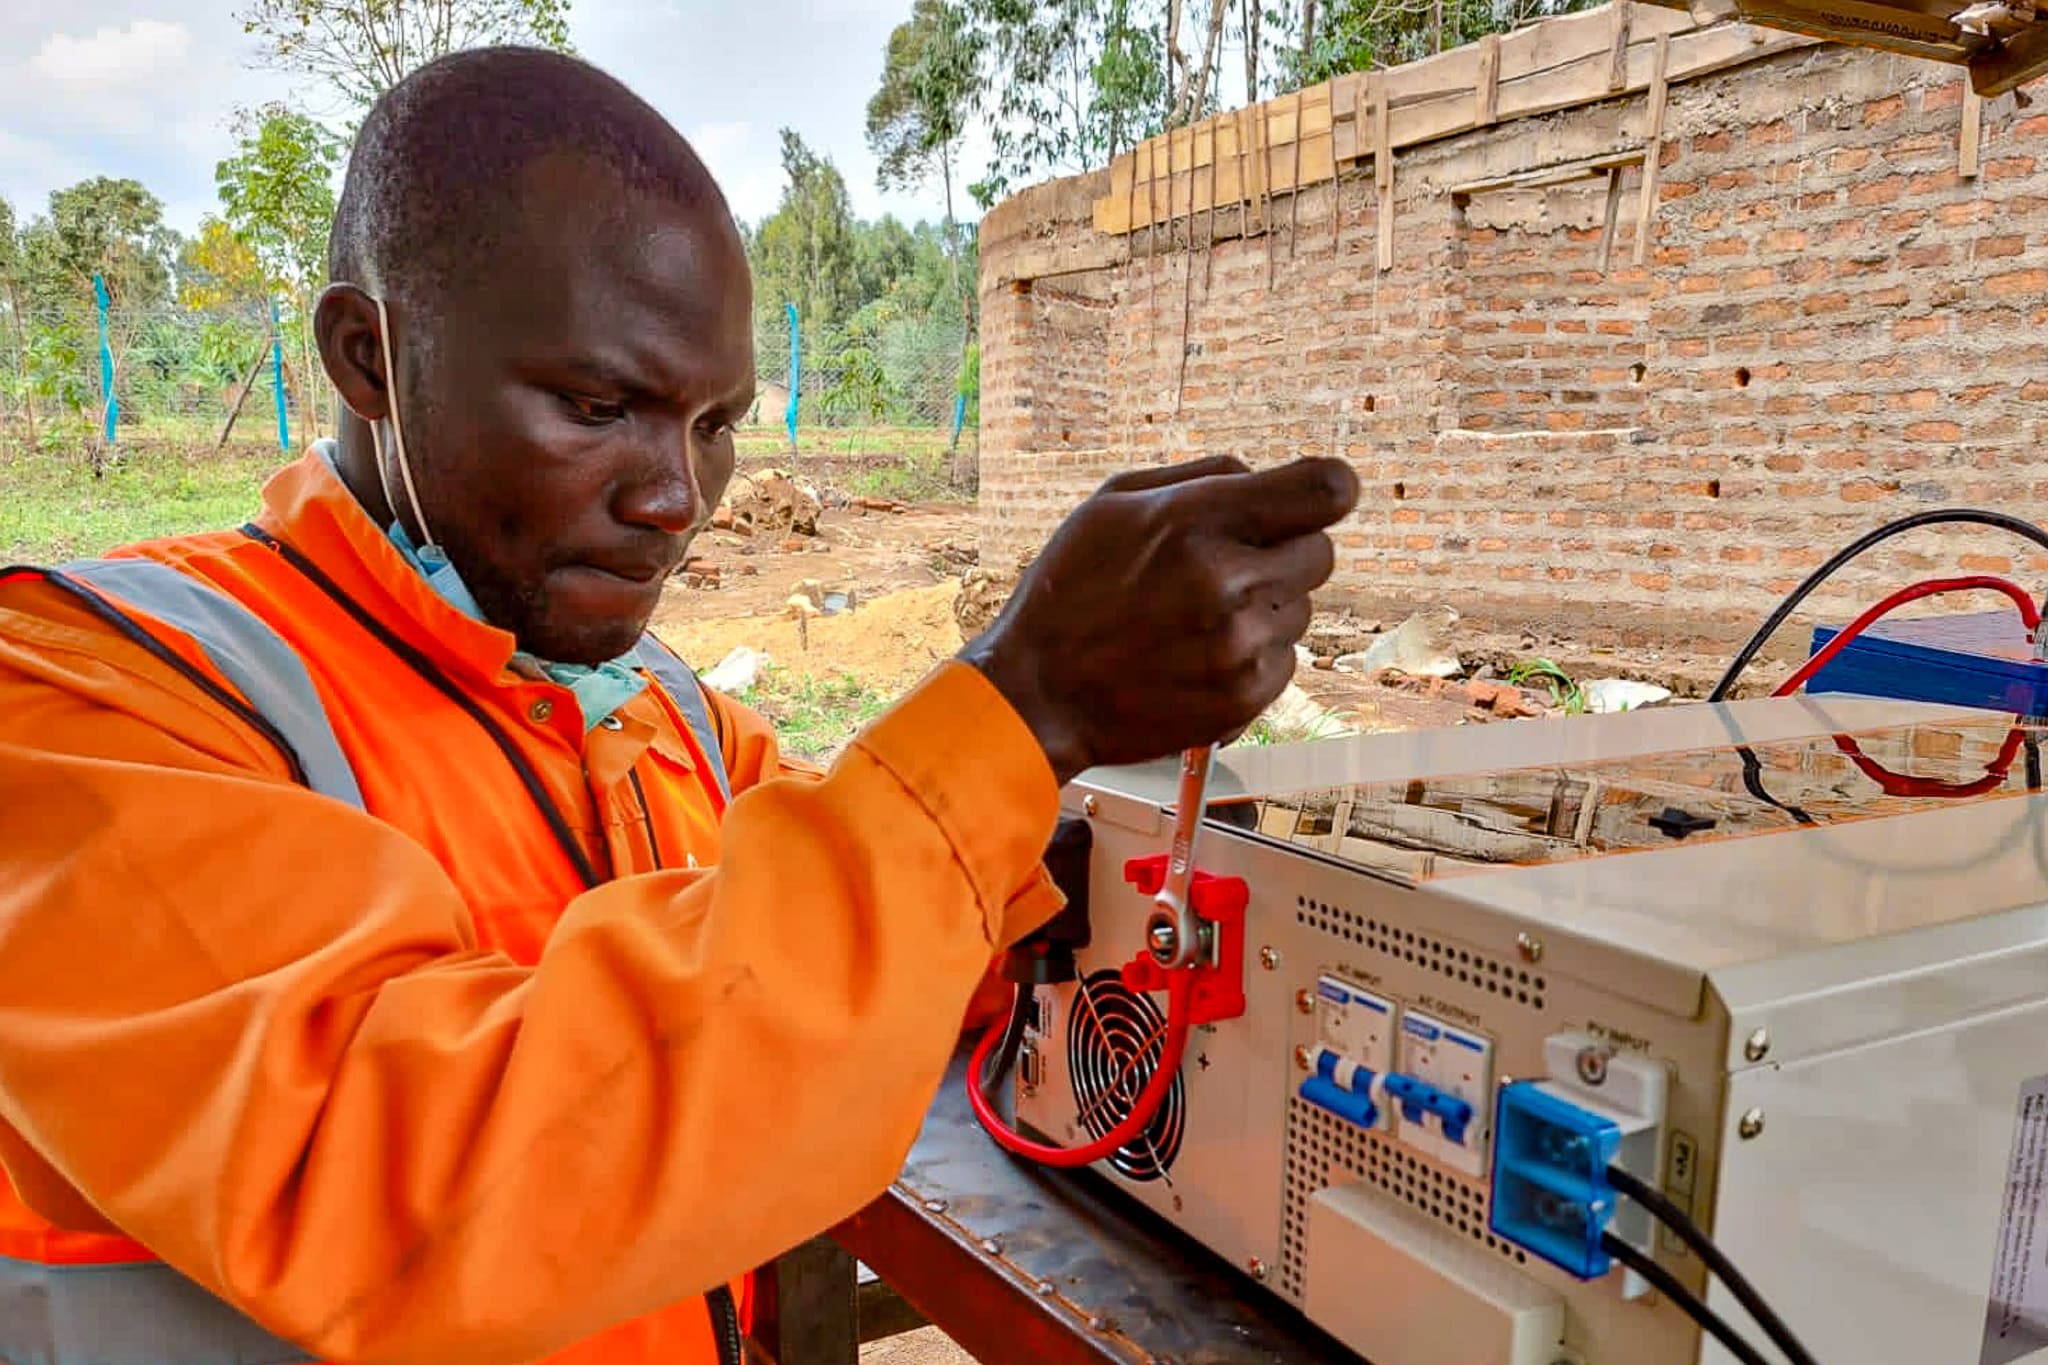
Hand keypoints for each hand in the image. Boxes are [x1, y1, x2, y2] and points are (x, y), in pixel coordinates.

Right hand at [960, 455, 1359, 784]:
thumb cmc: (1071, 589)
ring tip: (1198, 620)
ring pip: (1303, 610)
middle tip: (1230, 567)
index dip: (1329, 489)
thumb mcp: (1113, 504)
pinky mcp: (1245, 696)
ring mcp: (1241, 645)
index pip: (1325, 489)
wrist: (1038, 692)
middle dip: (1284, 553)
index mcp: (1198, 521)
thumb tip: (1266, 476)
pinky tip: (1198, 657)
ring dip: (1266, 609)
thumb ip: (1200, 477)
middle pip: (1322, 552)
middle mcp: (1229, 582)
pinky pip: (1286, 660)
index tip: (1316, 498)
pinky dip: (1253, 657)